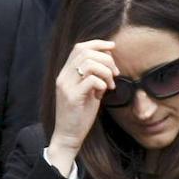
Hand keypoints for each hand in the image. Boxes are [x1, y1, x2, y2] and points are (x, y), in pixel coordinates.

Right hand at [47, 40, 119, 171]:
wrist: (68, 135)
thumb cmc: (80, 114)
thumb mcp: (88, 91)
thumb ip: (95, 75)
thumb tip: (108, 59)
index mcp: (66, 73)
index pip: (79, 47)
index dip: (97, 43)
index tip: (113, 46)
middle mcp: (63, 76)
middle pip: (86, 52)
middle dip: (106, 59)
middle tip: (116, 73)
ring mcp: (66, 86)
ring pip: (89, 64)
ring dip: (106, 72)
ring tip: (110, 85)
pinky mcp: (72, 97)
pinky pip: (91, 80)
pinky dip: (102, 84)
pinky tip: (102, 94)